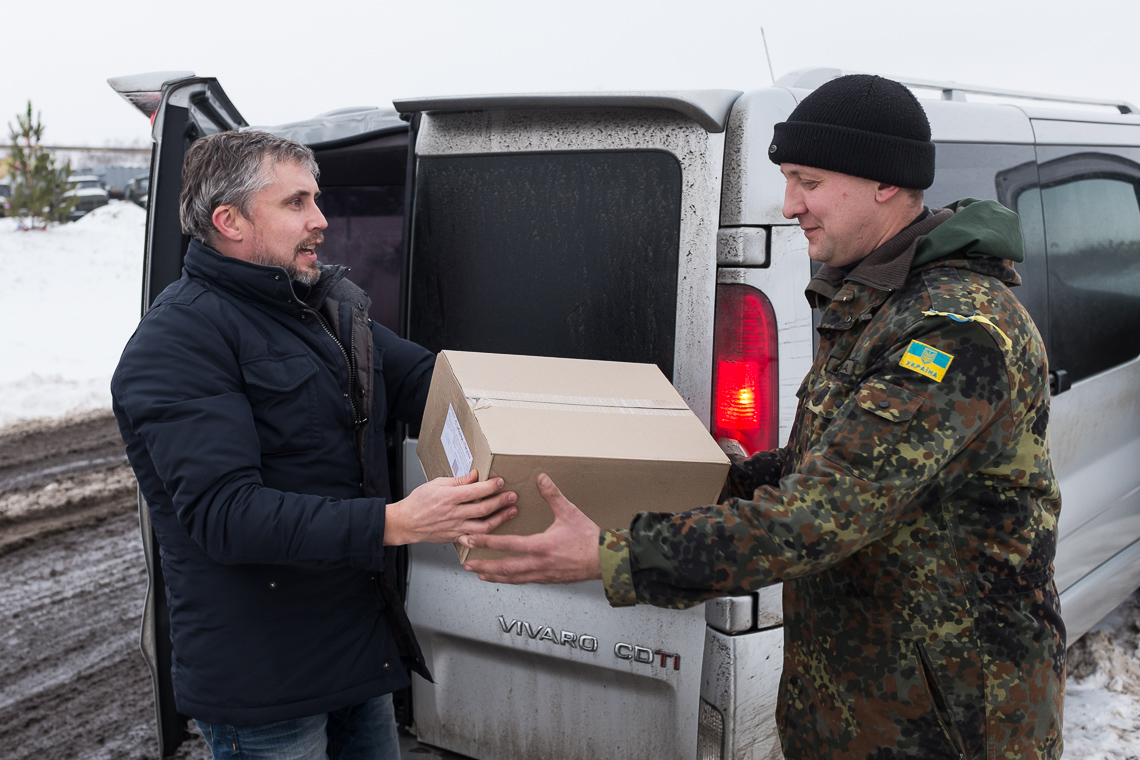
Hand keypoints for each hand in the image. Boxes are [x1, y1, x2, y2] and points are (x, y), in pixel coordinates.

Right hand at [384, 471, 516, 545]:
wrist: (406, 522)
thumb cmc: (418, 502)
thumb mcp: (436, 484)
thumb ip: (457, 481)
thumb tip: (474, 475)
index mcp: (449, 497)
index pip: (475, 491)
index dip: (491, 486)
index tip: (500, 481)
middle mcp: (454, 514)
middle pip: (483, 508)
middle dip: (501, 501)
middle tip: (513, 496)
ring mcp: (456, 527)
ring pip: (483, 527)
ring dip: (500, 519)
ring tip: (512, 511)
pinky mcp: (455, 537)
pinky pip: (474, 540)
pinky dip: (487, 538)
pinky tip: (497, 532)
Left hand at [460, 474, 601, 583]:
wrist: (604, 560)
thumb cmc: (588, 538)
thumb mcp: (570, 512)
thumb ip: (553, 495)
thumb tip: (541, 478)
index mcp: (541, 546)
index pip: (508, 544)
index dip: (487, 542)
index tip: (471, 540)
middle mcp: (538, 563)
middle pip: (504, 567)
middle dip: (483, 565)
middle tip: (467, 563)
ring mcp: (542, 574)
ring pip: (512, 578)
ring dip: (494, 575)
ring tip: (479, 573)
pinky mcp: (547, 579)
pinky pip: (524, 581)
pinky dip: (510, 580)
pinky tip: (504, 578)